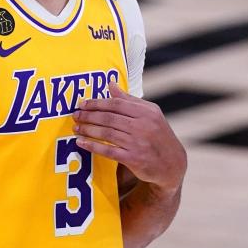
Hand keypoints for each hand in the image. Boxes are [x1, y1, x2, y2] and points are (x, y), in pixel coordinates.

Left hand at [72, 82, 186, 192]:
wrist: (172, 163)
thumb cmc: (157, 135)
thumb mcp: (149, 114)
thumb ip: (129, 100)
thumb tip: (110, 84)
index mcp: (147, 112)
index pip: (117, 103)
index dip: (97, 103)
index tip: (82, 104)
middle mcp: (144, 126)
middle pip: (109, 118)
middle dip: (89, 116)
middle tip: (75, 116)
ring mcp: (139, 143)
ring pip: (107, 133)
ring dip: (88, 130)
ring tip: (76, 128)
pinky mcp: (134, 159)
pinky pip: (108, 150)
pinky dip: (93, 146)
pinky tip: (81, 143)